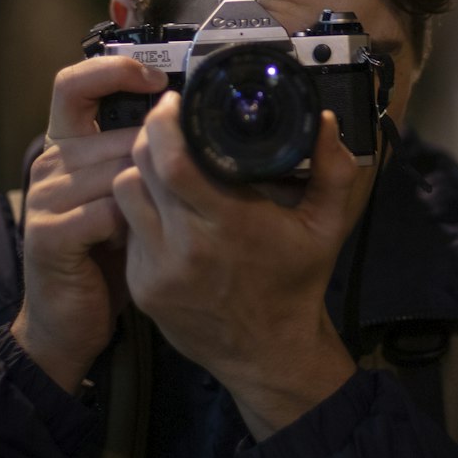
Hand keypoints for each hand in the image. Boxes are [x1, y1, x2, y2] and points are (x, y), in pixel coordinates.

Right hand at [10, 56, 167, 392]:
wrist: (69, 320)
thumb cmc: (108, 252)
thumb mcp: (126, 194)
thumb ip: (140, 156)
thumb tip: (191, 119)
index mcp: (65, 146)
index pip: (74, 85)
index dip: (113, 71)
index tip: (156, 82)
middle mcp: (49, 164)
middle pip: (114, 133)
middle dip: (153, 157)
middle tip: (178, 185)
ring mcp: (43, 198)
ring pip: (116, 172)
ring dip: (145, 196)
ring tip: (154, 219)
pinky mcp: (47, 233)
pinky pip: (106, 212)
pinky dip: (129, 225)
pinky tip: (132, 241)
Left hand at [113, 92, 361, 436]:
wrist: (270, 354)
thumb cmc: (297, 283)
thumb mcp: (327, 226)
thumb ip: (333, 171)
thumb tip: (326, 121)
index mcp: (229, 224)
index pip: (173, 161)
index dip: (165, 123)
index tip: (175, 102)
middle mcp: (185, 246)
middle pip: (140, 168)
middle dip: (150, 137)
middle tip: (168, 124)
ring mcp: (157, 270)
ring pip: (124, 195)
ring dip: (139, 171)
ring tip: (163, 163)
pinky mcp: (141, 287)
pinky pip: (127, 230)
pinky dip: (140, 210)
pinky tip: (163, 206)